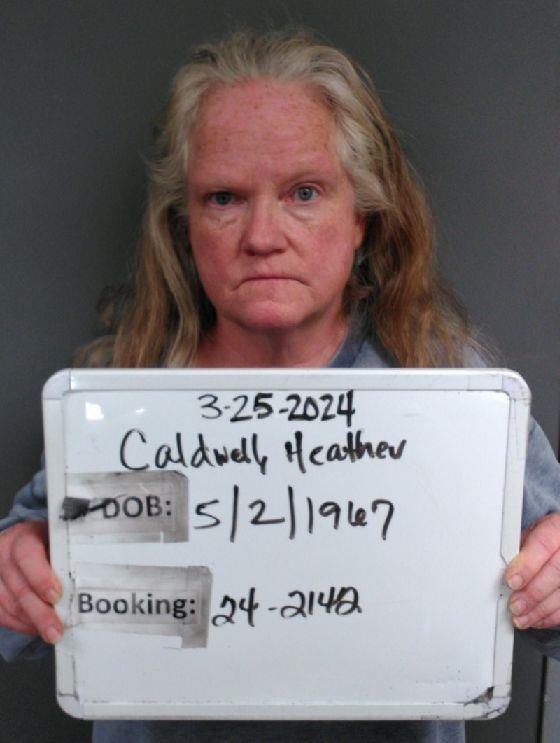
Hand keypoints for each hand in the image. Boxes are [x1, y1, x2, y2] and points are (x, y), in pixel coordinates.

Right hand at [0, 521, 62, 642]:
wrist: (25, 542)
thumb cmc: (49, 542)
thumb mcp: (59, 539)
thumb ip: (68, 555)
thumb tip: (88, 578)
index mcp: (22, 537)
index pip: (27, 556)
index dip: (40, 578)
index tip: (56, 596)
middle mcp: (3, 555)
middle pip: (20, 588)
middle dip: (40, 613)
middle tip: (57, 630)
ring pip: (9, 605)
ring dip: (32, 623)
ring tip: (51, 633)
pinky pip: (2, 614)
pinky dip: (20, 625)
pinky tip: (37, 629)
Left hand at [506, 513, 559, 628]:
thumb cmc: (547, 539)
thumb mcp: (533, 534)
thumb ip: (520, 547)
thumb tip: (502, 565)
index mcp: (557, 528)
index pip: (544, 545)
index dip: (527, 565)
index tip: (512, 581)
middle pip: (556, 572)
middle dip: (533, 592)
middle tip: (515, 605)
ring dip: (540, 610)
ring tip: (521, 618)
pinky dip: (551, 617)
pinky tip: (536, 619)